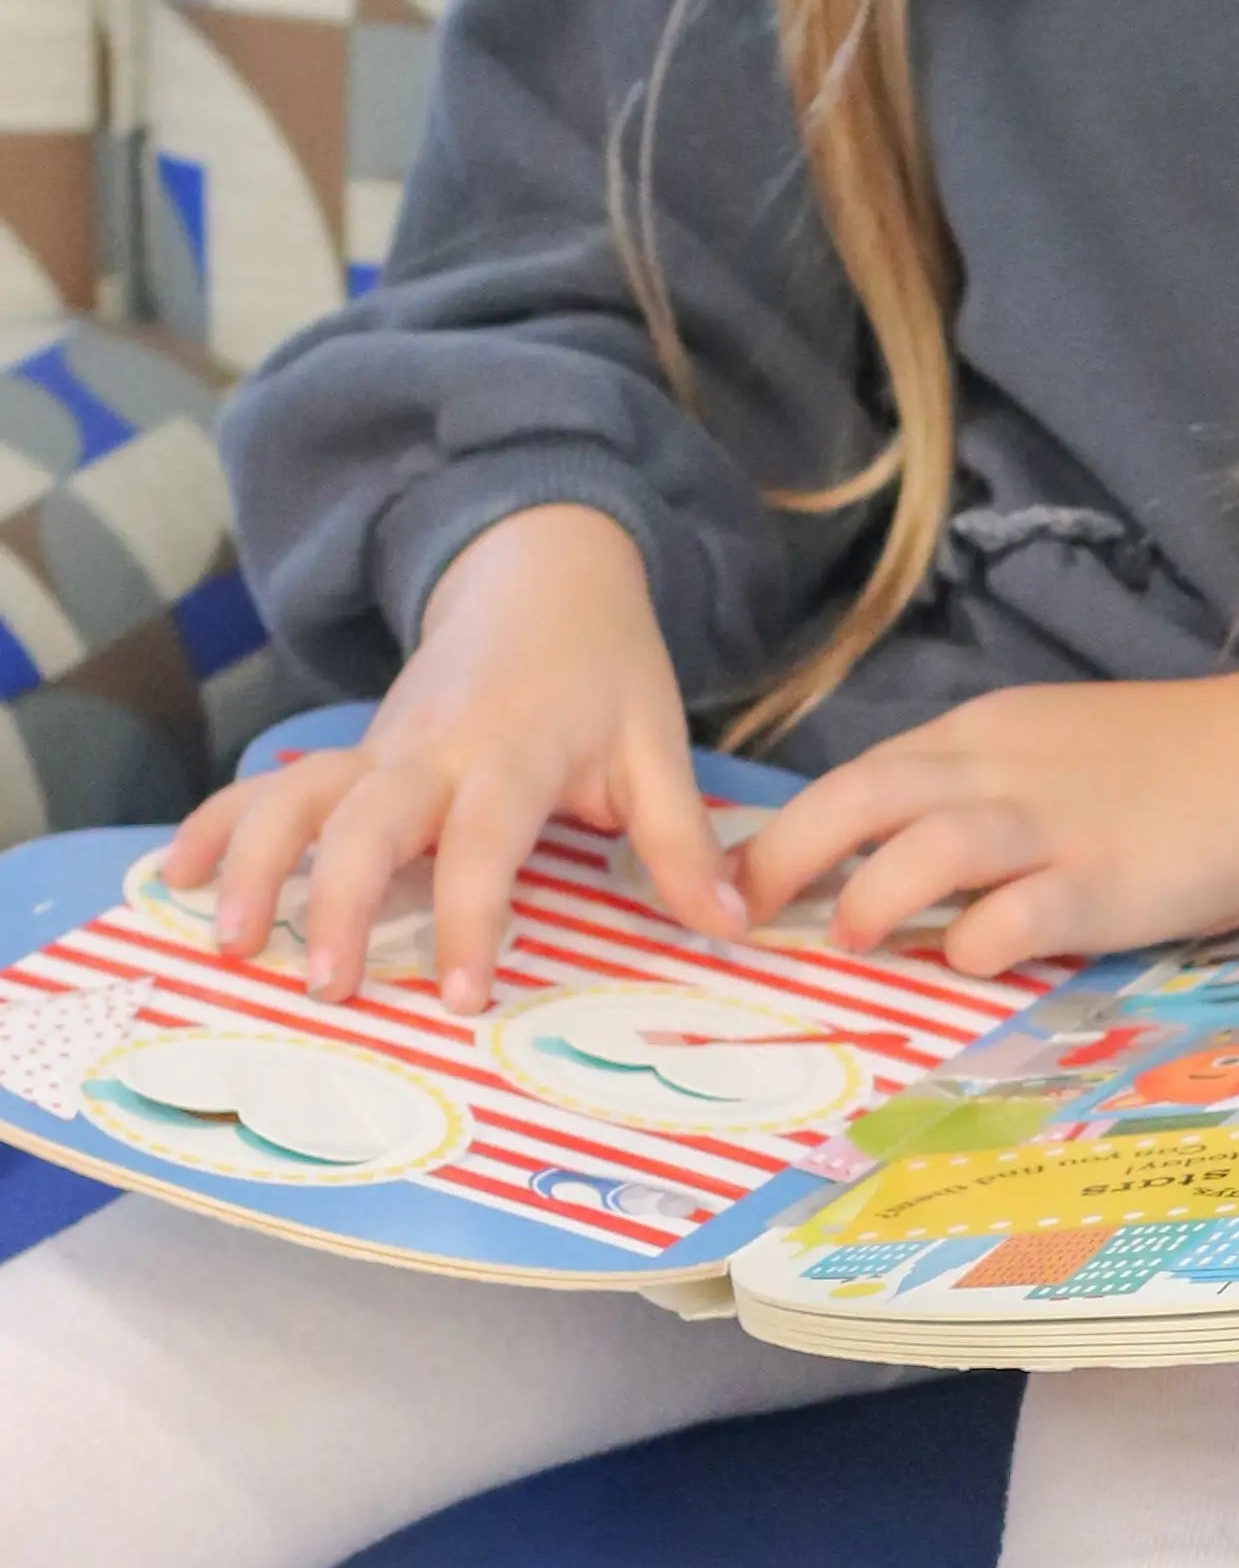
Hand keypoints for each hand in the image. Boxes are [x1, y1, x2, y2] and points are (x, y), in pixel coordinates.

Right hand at [166, 506, 737, 1010]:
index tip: (464, 995)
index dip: (471, 918)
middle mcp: (431, 751)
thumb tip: (732, 927)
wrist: (540, 572)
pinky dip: (221, 826)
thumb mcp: (658, 745)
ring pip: (294, 797)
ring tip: (229, 942)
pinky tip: (177, 877)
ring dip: (254, 864)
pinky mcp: (353, 754)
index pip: (483, 843)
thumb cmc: (605, 670)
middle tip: (322, 987)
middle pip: (364, 822)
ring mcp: (380, 749)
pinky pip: (272, 787)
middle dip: (334, 902)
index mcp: (513, 753)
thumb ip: (684, 842)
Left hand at [738, 665, 1238, 976]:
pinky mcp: (1105, 886)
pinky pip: (1014, 919)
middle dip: (792, 853)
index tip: (750, 879)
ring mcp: (1054, 829)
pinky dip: (975, 944)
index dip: (793, 828)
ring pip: (927, 847)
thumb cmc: (1172, 764)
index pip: (863, 774)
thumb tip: (894, 849)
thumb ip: (978, 786)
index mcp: (986, 738)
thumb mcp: (1055, 746)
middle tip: (755, 907)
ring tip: (848, 934)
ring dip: (870, 895)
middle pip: (865, 796)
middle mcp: (1004, 775)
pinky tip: (973, 959)